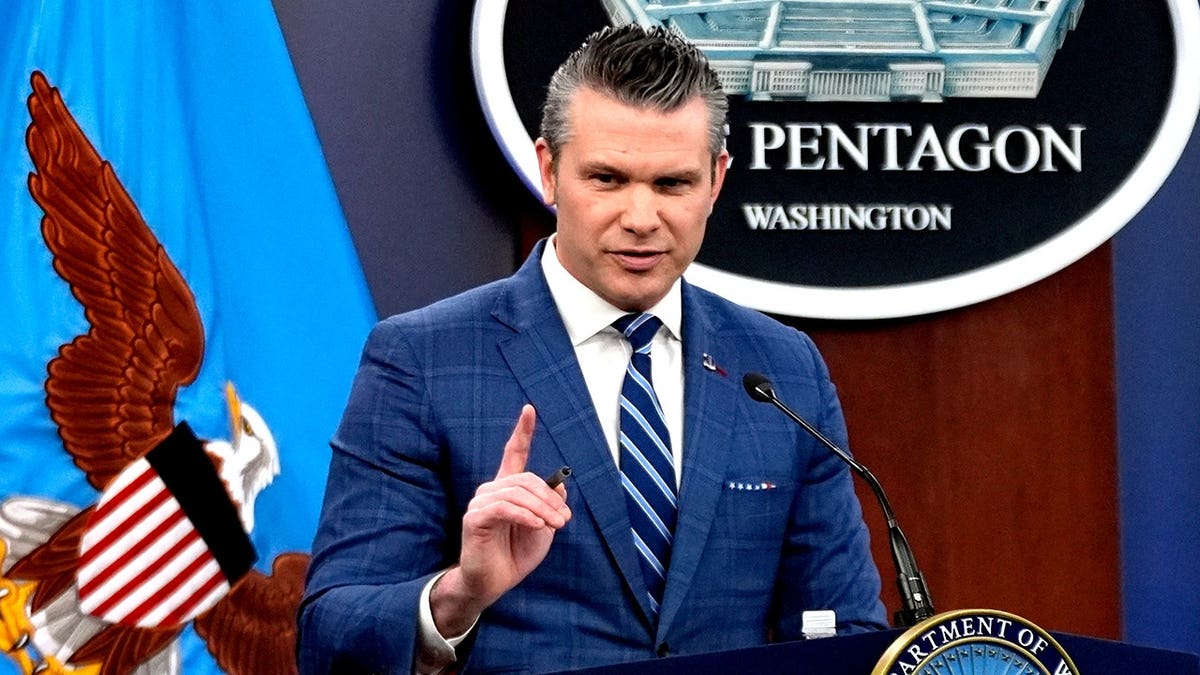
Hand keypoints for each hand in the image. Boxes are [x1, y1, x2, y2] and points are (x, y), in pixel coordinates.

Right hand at [430, 405, 570, 635]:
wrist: (493, 583)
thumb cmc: (516, 554)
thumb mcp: (544, 527)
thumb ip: (551, 504)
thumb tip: (559, 482)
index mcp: (508, 488)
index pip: (513, 453)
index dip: (522, 431)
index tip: (530, 409)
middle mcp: (491, 489)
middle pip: (526, 478)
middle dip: (550, 497)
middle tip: (565, 519)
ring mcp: (481, 502)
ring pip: (518, 492)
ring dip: (543, 508)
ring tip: (555, 525)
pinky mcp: (475, 518)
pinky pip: (504, 508)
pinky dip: (525, 514)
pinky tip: (537, 525)